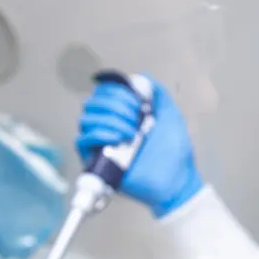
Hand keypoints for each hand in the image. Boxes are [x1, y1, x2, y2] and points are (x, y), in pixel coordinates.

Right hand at [76, 76, 203, 217]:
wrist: (176, 181)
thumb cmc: (175, 152)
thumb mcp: (170, 115)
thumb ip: (157, 94)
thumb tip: (141, 78)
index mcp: (123, 115)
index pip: (104, 93)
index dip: (117, 91)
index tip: (138, 102)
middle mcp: (109, 127)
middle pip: (92, 103)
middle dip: (115, 105)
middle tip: (136, 119)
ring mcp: (101, 144)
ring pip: (86, 119)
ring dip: (110, 120)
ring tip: (131, 133)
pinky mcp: (96, 162)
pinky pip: (81, 141)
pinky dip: (99, 134)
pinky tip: (118, 139)